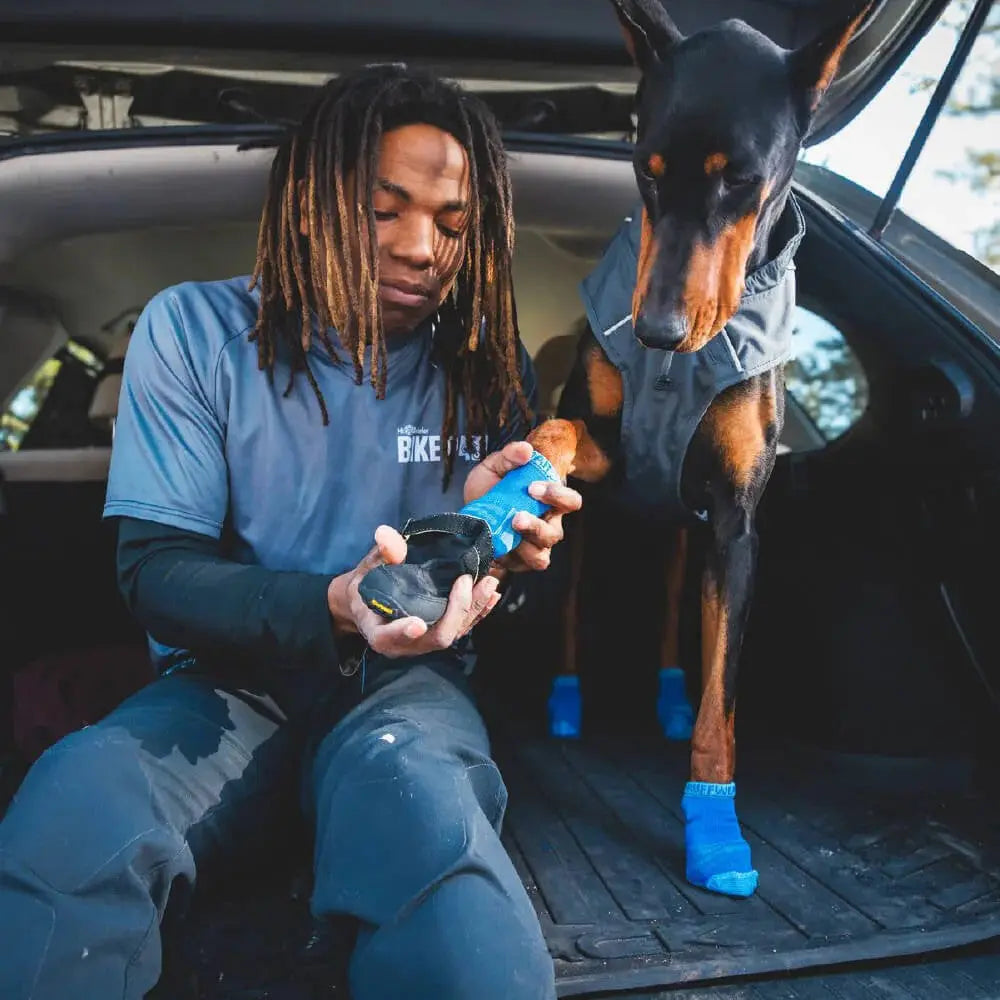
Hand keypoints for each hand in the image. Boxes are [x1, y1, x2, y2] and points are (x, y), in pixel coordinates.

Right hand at [327, 525, 502, 658]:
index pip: (389, 637)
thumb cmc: (367, 584)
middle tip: (467, 581)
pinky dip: (480, 612)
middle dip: (456, 611)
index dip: (403, 632)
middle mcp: (405, 643)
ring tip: (488, 583)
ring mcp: (426, 642)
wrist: (371, 600)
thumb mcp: (367, 568)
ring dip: (474, 609)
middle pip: (437, 637)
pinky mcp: (441, 633)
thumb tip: (386, 535)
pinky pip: (464, 627)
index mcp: (379, 631)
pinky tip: (492, 596)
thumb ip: (381, 555)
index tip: (417, 623)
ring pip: (455, 632)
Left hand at [464, 440, 582, 573]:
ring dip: (525, 547)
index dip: (557, 496)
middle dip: (537, 526)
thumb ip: (509, 455)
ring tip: (507, 533)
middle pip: (555, 533)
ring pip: (541, 555)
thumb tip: (526, 450)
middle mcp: (546, 525)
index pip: (571, 501)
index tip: (533, 487)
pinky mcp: (517, 561)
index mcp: (548, 502)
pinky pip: (520, 566)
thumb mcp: (495, 466)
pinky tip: (497, 546)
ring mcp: (532, 546)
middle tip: (516, 516)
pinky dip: (510, 559)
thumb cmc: (489, 487)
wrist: (467, 508)